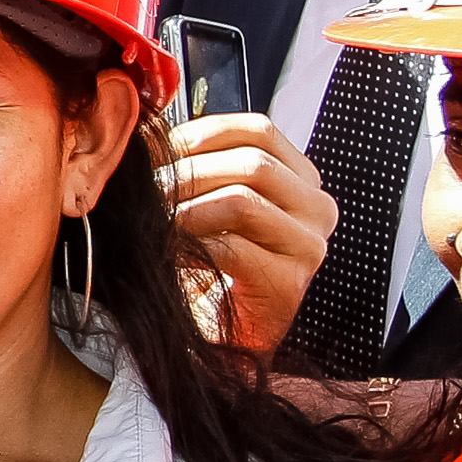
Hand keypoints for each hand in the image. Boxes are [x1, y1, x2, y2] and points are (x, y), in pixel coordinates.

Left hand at [160, 111, 331, 351]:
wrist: (224, 334)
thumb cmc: (212, 265)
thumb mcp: (212, 202)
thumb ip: (199, 163)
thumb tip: (151, 127)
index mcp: (301, 180)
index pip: (260, 130)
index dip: (203, 132)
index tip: (160, 148)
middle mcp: (316, 208)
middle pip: (252, 163)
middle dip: (189, 171)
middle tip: (145, 187)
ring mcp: (308, 246)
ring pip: (242, 200)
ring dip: (185, 207)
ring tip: (151, 219)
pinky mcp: (289, 283)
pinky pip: (232, 248)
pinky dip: (190, 246)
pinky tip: (166, 253)